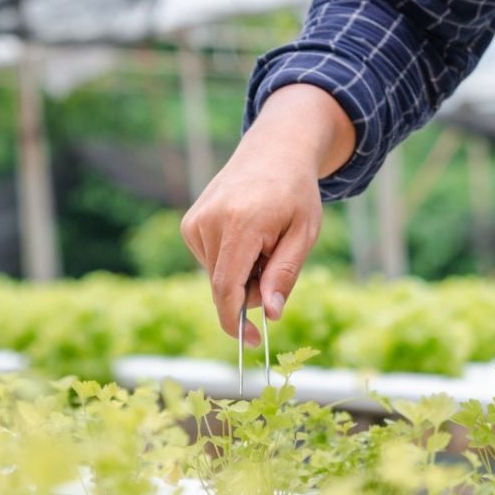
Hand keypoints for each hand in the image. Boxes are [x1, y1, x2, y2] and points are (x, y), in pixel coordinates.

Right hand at [180, 84, 354, 345]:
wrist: (274, 152)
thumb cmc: (296, 194)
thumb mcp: (304, 234)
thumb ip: (285, 274)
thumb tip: (270, 315)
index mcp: (241, 224)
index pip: (227, 288)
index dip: (236, 322)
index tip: (252, 342)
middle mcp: (210, 222)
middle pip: (226, 287)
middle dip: (253, 290)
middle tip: (277, 260)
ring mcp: (195, 222)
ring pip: (218, 277)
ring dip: (244, 273)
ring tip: (264, 239)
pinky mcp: (190, 225)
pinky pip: (212, 262)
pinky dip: (232, 261)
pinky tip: (247, 234)